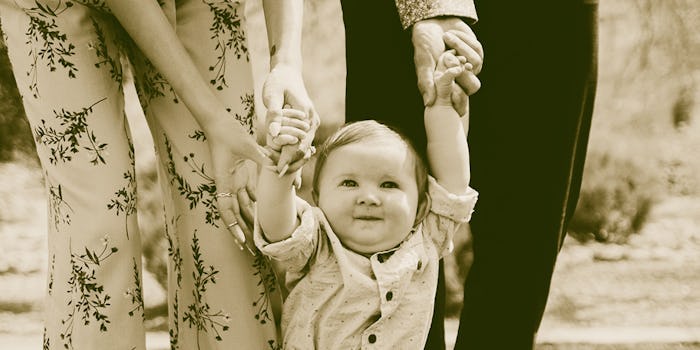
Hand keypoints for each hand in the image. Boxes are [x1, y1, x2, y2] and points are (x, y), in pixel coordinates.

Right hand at [205, 115, 269, 254]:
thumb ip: (262, 157)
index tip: (241, 241)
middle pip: (234, 213)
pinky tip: (262, 212)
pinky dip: (254, 203)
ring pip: (241, 205)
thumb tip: (279, 167)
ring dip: (248, 219)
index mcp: (225, 180)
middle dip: (241, 231)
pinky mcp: (239, 174)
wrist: (218, 121)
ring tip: (257, 236)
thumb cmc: (228, 132)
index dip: (233, 226)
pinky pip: (247, 193)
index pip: (227, 209)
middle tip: (251, 249)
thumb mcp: (247, 145)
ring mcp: (233, 180)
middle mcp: (228, 184)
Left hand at [262, 64, 319, 172]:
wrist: (287, 72)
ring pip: (304, 146)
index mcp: (305, 114)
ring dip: (294, 159)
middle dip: (292, 163)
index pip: (298, 143)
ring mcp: (311, 122)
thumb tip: (273, 133)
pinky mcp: (307, 123)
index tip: (279, 171)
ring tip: (285, 176)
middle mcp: (312, 120)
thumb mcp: (272, 96)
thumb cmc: (278, 82)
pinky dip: (295, 151)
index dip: (288, 158)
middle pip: (303, 148)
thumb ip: (274, 114)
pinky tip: (288, 163)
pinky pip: (302, 141)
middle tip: (281, 178)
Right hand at [412, 17, 482, 113]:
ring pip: (475, 63)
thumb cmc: (425, 44)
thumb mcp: (424, 63)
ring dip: (459, 47)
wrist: (432, 22)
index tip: (447, 79)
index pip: (460, 100)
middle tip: (446, 56)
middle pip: (474, 86)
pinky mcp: (477, 51)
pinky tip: (452, 35)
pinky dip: (462, 39)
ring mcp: (471, 65)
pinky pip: (476, 48)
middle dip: (460, 70)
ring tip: (446, 37)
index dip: (458, 95)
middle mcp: (461, 79)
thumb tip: (428, 103)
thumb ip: (427, 82)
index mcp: (447, 86)